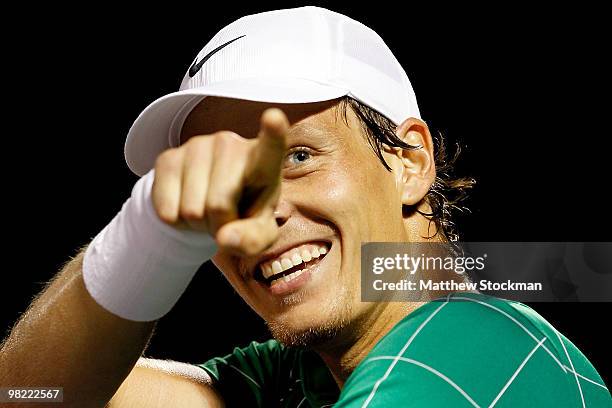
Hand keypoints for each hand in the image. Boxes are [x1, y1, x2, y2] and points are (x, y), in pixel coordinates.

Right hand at [151, 108, 288, 255]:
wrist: (211, 204)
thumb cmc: (246, 213)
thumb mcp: (260, 233)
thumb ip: (253, 240)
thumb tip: (226, 238)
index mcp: (263, 161)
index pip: (271, 146)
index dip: (272, 133)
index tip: (274, 117)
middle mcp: (230, 144)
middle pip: (218, 204)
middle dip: (219, 224)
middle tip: (226, 218)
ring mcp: (197, 146)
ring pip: (191, 210)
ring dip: (198, 224)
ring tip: (208, 210)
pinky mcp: (168, 157)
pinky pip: (166, 209)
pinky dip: (176, 221)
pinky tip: (187, 205)